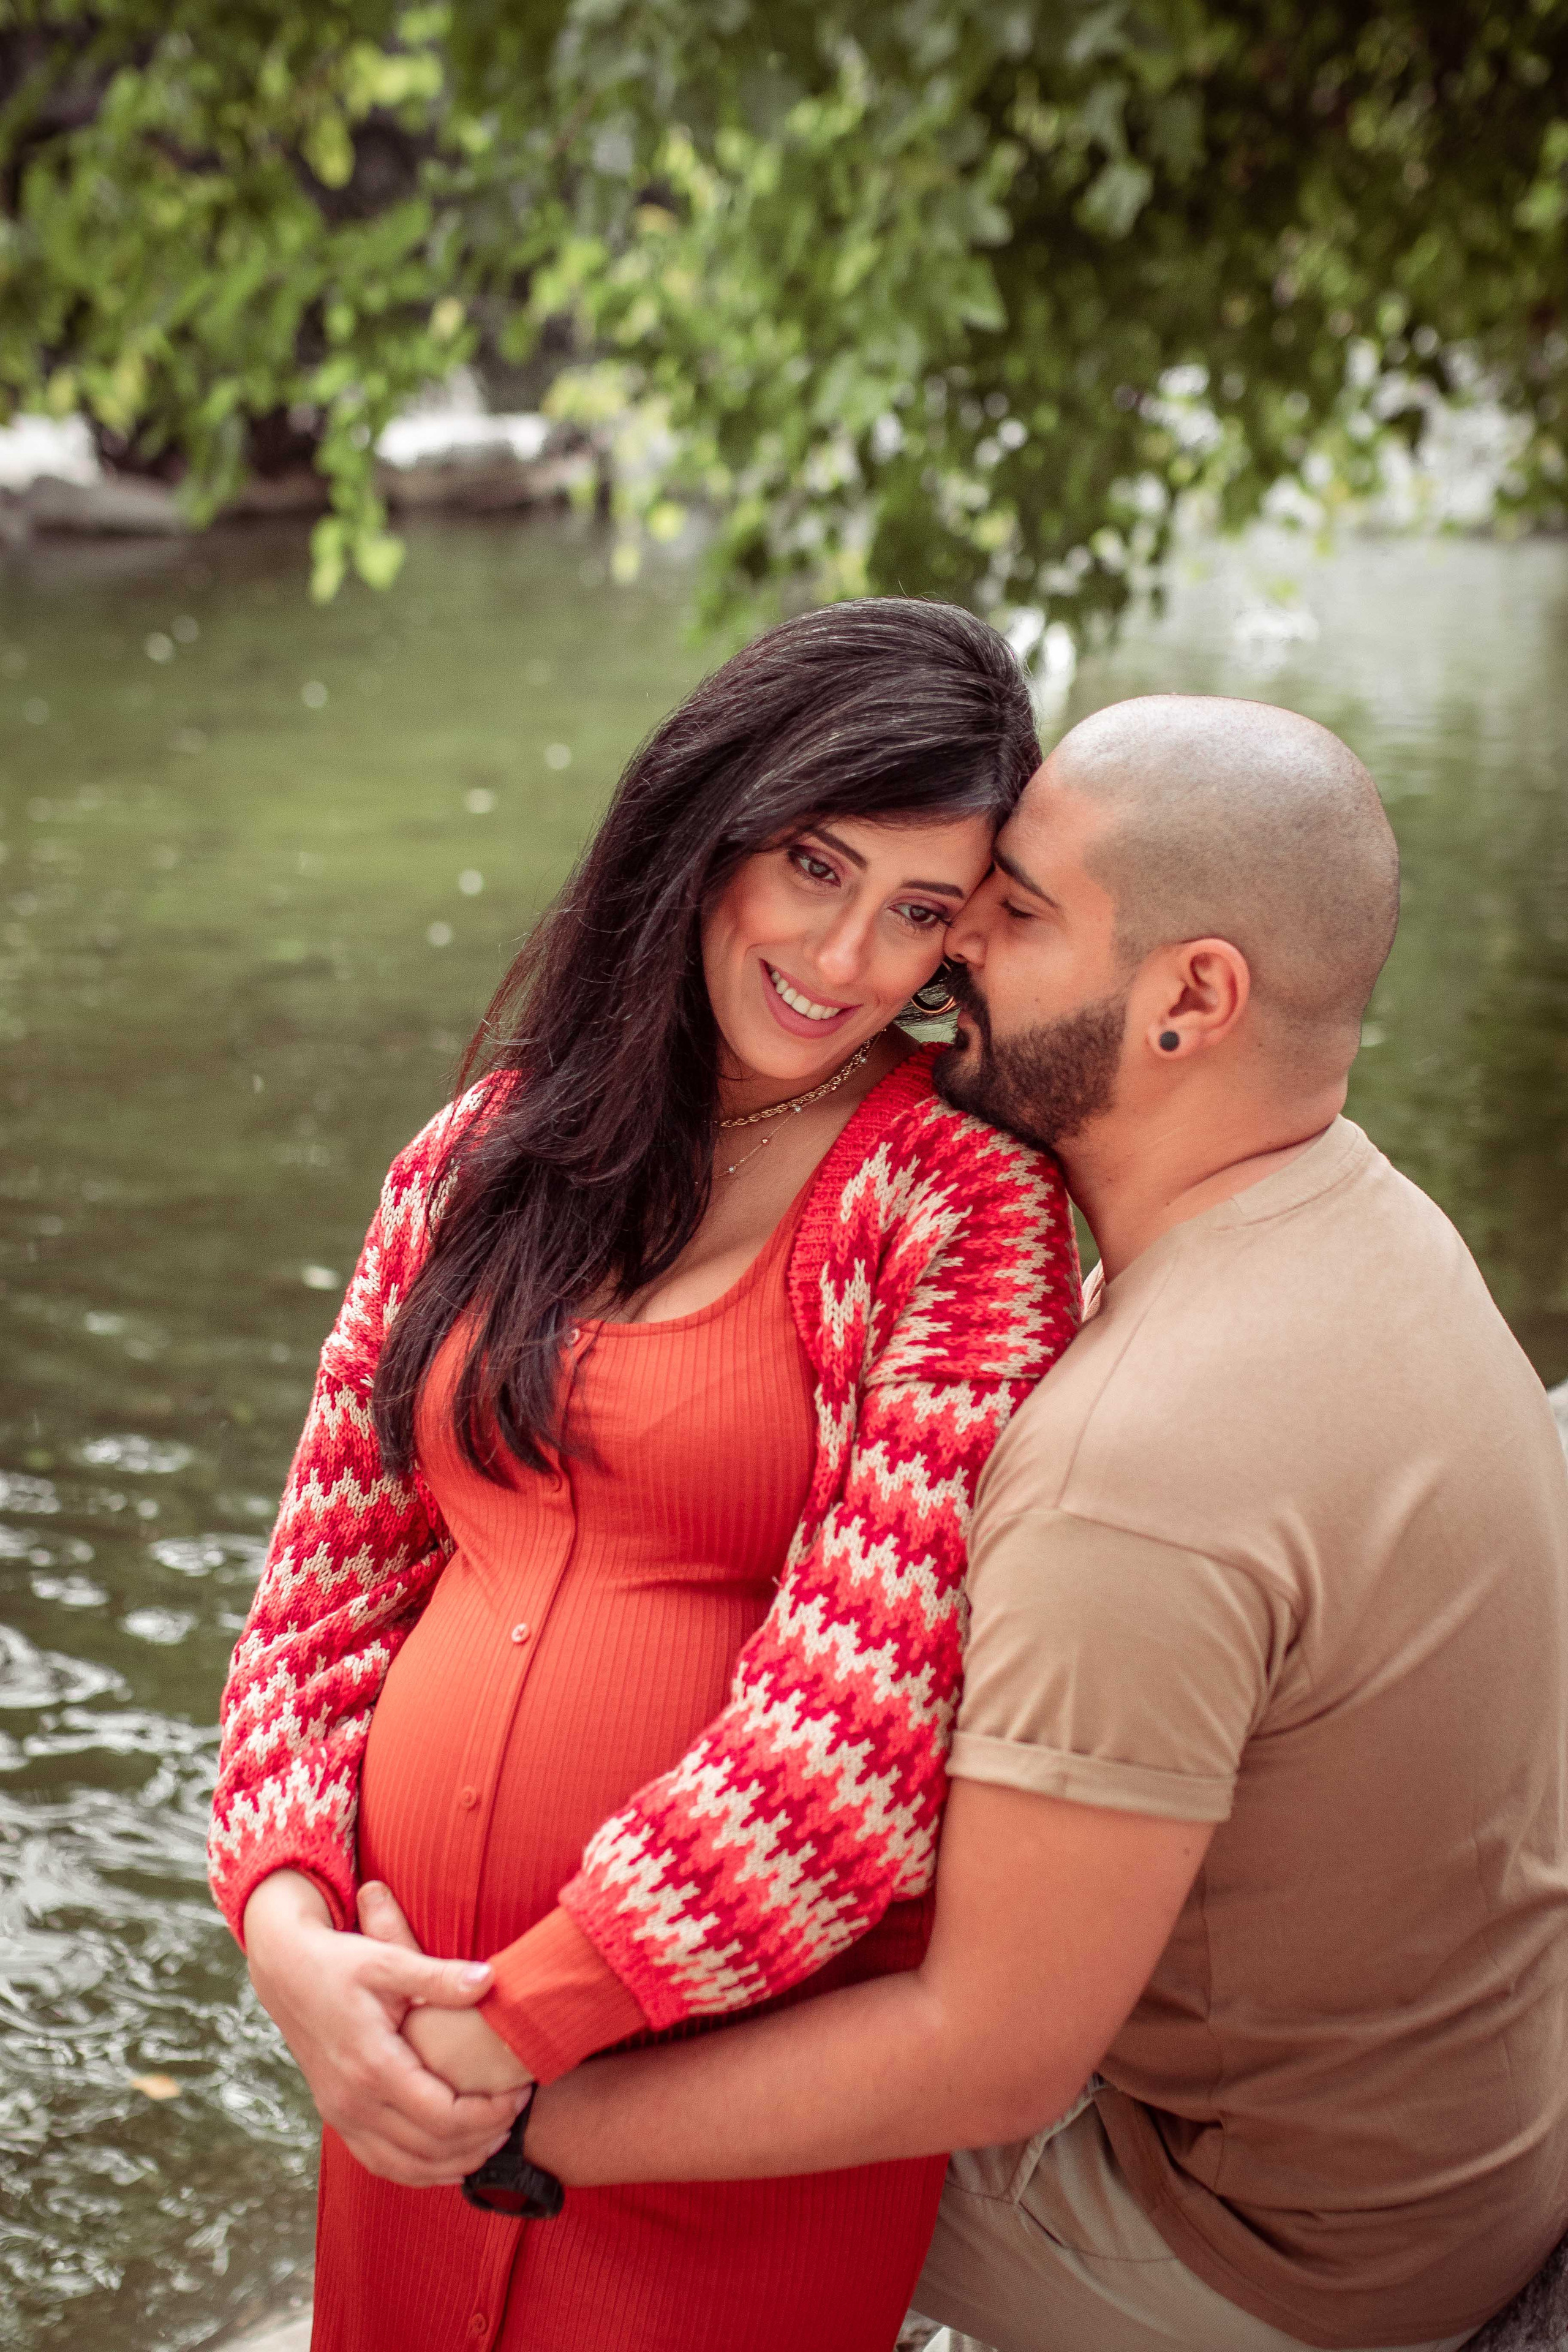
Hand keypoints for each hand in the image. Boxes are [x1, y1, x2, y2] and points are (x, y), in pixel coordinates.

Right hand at [242, 1869, 527, 2186]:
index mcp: (372, 2066)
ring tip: (496, 2138)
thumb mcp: (389, 1960)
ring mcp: (341, 2115)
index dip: (490, 2114)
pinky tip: (450, 2158)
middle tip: (518, 2114)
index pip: (444, 2117)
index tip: (520, 2092)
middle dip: (483, 2138)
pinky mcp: (337, 2117)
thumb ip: (440, 1977)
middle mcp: (353, 2102)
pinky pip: (382, 2163)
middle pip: (431, 2149)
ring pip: (406, 2166)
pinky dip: (420, 2170)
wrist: (287, 1972)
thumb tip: (490, 1981)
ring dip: (456, 2162)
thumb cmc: (341, 1962)